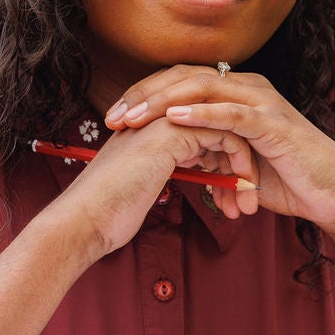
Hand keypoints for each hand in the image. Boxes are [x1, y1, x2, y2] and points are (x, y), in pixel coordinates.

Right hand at [49, 114, 251, 258]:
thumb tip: (165, 183)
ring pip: (227, 130)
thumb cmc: (108, 212)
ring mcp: (165, 119)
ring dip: (243, 169)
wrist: (86, 218)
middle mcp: (158, 116)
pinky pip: (226, 135)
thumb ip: (157, 172)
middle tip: (247, 201)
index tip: (233, 195)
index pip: (202, 131)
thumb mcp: (141, 184)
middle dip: (238, 165)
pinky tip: (241, 192)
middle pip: (217, 128)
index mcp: (151, 127)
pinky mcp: (174, 131)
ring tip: (247, 207)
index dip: (222, 162)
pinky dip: (240, 163)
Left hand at [103, 66, 334, 233]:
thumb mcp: (234, 164)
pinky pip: (231, 113)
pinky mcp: (274, 123)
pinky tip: (174, 120)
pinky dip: (201, 114)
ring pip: (202, 89)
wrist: (331, 194)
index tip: (111, 118)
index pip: (178, 82)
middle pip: (183, 78)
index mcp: (234, 93)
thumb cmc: (285, 180)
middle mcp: (246, 87)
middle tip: (112, 117)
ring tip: (133, 119)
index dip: (143, 96)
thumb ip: (206, 153)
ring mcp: (261, 101)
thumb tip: (171, 159)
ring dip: (163, 103)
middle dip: (143, 97)